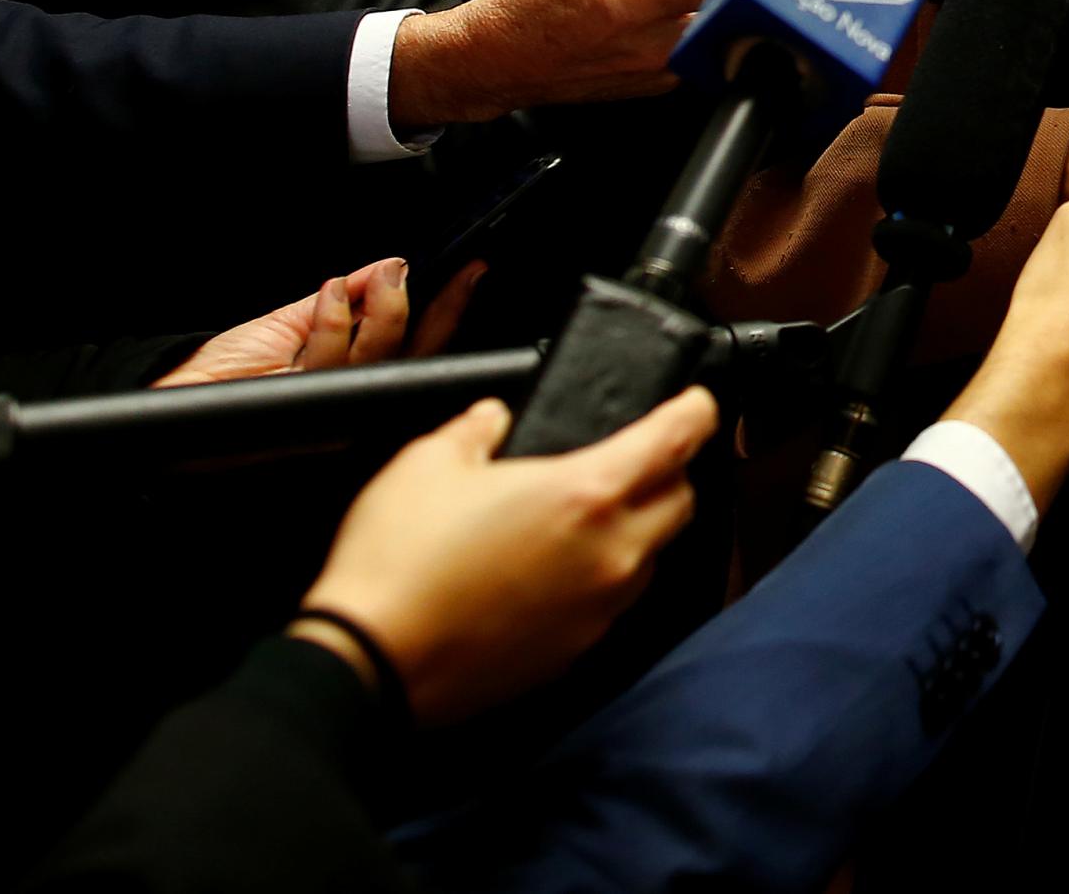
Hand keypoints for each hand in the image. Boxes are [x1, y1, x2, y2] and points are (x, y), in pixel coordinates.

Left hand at [155, 255, 488, 385]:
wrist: (179, 398)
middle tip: (427, 268)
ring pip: (379, 353)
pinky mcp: (309, 406)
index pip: (417, 344)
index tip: (470, 273)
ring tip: (365, 276)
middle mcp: (350, 396)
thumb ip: (345, 301)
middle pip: (411, 354)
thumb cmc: (224, 372)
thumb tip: (389, 267)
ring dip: (376, 305)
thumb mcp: (293, 322)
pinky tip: (330, 293)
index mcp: (354, 375)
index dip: (447, 308)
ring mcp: (333, 405)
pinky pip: (335, 356)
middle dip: (435, 307)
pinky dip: (335, 316)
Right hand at [296, 386, 717, 723]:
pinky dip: (603, 578)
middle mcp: (611, 553)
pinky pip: (613, 603)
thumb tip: (494, 419)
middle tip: (638, 457)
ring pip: (651, 556)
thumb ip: (475, 430)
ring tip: (589, 516)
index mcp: (587, 494)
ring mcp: (599, 609)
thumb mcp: (428, 464)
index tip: (697, 402)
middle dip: (671, 473)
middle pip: (680, 502)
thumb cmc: (398, 561)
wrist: (371, 667)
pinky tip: (557, 570)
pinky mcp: (576, 651)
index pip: (675, 441)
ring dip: (638, 530)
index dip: (695, 411)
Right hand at [388, 0, 740, 127]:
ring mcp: (663, 72)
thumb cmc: (532, 2)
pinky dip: (698, 13)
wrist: (500, 60)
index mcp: (632, 6)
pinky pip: (700, 39)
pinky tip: (666, 0)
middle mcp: (656, 47)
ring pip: (716, 21)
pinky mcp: (665, 84)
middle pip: (727, 0)